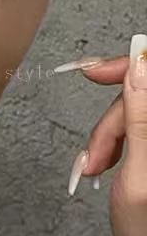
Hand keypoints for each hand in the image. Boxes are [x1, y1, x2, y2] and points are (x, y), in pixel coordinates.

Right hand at [68, 37, 146, 235]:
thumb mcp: (140, 173)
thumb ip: (142, 116)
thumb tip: (140, 63)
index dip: (128, 66)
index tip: (95, 72)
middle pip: (141, 96)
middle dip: (112, 121)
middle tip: (94, 150)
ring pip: (136, 111)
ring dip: (109, 135)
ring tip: (97, 165)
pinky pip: (136, 126)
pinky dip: (116, 140)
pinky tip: (108, 159)